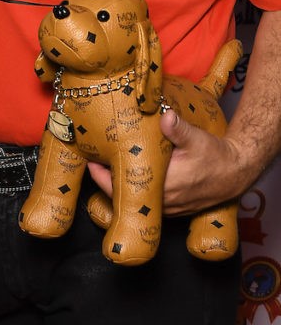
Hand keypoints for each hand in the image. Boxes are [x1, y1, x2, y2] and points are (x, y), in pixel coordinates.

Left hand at [87, 111, 246, 216]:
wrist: (234, 173)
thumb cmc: (214, 155)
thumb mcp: (196, 138)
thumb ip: (178, 128)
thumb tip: (166, 116)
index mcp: (164, 186)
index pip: (122, 187)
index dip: (102, 175)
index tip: (90, 159)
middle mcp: (163, 202)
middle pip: (122, 196)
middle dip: (105, 179)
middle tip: (92, 159)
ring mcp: (168, 208)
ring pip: (133, 201)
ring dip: (118, 186)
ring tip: (104, 166)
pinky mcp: (172, 208)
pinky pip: (145, 202)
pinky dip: (133, 191)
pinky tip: (127, 175)